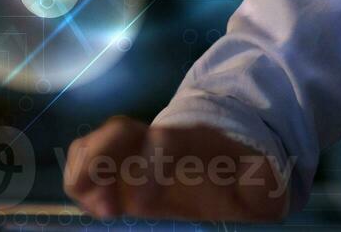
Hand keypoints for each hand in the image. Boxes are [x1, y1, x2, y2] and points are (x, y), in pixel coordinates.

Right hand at [63, 117, 290, 220]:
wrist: (221, 152)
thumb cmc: (236, 174)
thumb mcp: (259, 179)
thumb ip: (261, 180)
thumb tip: (259, 177)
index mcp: (191, 143)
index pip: (167, 141)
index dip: (151, 165)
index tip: (143, 203)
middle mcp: (155, 139)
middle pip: (121, 132)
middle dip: (102, 159)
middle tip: (104, 207)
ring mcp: (132, 150)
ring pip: (97, 141)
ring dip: (84, 170)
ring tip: (93, 207)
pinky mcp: (116, 165)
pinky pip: (85, 158)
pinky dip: (78, 177)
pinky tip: (92, 205)